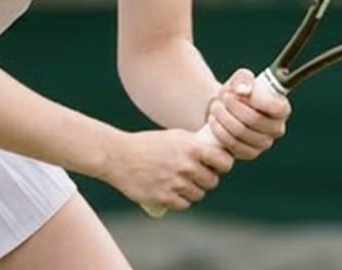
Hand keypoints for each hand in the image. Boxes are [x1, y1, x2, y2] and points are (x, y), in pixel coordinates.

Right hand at [101, 129, 234, 211]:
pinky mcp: (164, 197)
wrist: (118, 156)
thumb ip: (194, 144)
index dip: (223, 164)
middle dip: (206, 179)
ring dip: (194, 191)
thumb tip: (214, 151)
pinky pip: (184, 204)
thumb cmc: (146, 144)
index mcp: (191, 147)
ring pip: (198, 194)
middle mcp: (186, 166)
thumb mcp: (173, 136)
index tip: (219, 165)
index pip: (224, 161)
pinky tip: (174, 193)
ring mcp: (175, 183)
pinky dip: (181, 200)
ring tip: (183, 183)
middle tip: (196, 175)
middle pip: (212, 181)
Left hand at [205, 68, 290, 160]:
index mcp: (281, 108)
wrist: (223, 109)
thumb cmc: (237, 92)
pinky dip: (220, 131)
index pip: (277, 108)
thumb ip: (243, 78)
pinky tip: (213, 120)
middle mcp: (277, 128)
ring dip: (224, 117)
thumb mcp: (240, 79)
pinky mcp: (249, 153)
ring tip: (216, 107)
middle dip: (235, 107)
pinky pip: (233, 145)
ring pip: (241, 132)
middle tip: (224, 97)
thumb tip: (242, 90)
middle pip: (255, 120)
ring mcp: (264, 143)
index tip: (238, 92)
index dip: (257, 100)